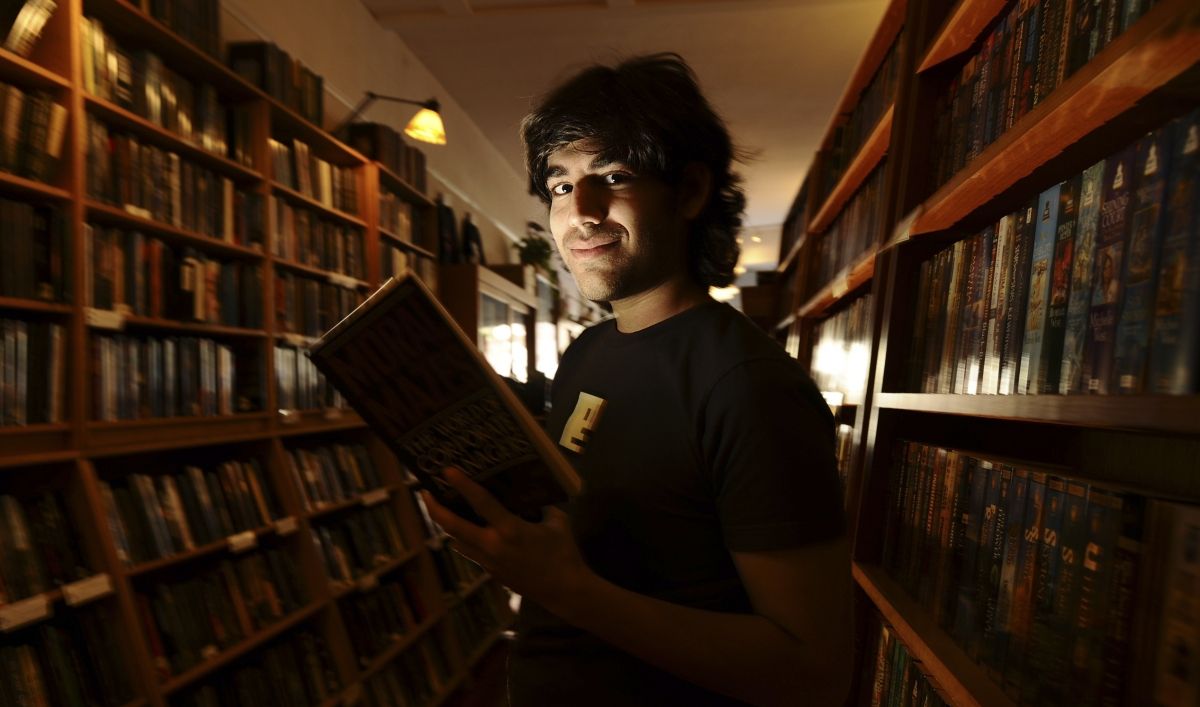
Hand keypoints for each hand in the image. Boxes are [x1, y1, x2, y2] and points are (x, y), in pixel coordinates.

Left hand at [421, 468, 592, 613]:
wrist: (564, 591)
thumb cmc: (564, 553)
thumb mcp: (557, 522)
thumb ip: (540, 506)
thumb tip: (528, 493)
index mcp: (510, 530)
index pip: (481, 502)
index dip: (462, 485)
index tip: (446, 471)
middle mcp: (493, 545)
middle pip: (453, 526)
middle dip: (435, 508)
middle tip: (425, 491)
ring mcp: (489, 561)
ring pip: (456, 541)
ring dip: (445, 524)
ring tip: (439, 507)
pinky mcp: (491, 572)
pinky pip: (469, 552)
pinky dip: (462, 538)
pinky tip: (464, 530)